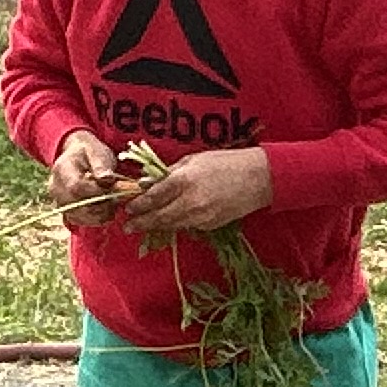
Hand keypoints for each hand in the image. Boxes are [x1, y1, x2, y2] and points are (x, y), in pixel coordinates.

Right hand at [46, 130, 128, 218]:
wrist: (77, 156)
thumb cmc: (89, 152)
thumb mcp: (97, 152)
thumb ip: (101, 164)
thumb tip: (106, 178)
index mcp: (62, 169)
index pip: (76, 187)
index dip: (97, 192)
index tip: (112, 189)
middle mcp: (55, 187)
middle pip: (76, 206)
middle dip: (100, 206)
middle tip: (115, 199)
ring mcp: (58, 200)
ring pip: (77, 217)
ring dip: (98, 215)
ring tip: (111, 205)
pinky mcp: (64, 210)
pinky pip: (78, 221)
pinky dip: (93, 219)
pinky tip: (104, 211)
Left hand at [128, 144, 276, 235]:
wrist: (258, 178)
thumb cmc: (226, 162)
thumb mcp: (194, 160)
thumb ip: (170, 173)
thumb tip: (149, 183)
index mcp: (183, 180)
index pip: (153, 197)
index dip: (138, 205)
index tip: (128, 208)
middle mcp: (190, 201)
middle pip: (159, 217)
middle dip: (141, 222)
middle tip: (128, 227)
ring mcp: (201, 216)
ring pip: (172, 225)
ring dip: (157, 226)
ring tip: (144, 226)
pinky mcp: (211, 225)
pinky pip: (188, 225)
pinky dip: (178, 223)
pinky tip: (171, 221)